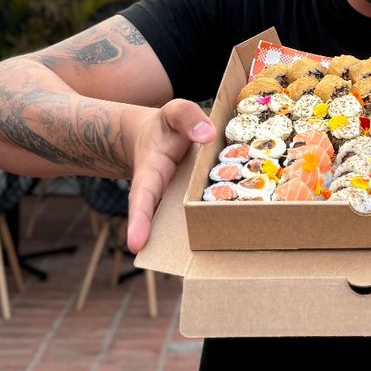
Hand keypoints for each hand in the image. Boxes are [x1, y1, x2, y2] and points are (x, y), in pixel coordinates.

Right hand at [126, 100, 214, 253]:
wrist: (158, 137)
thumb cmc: (166, 127)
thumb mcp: (173, 112)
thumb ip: (186, 117)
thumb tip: (208, 135)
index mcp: (150, 174)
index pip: (142, 198)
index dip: (139, 220)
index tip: (134, 244)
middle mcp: (160, 195)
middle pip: (156, 219)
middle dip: (154, 238)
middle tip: (153, 258)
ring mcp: (174, 204)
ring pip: (180, 223)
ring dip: (191, 238)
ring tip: (205, 254)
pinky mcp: (191, 205)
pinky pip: (201, 215)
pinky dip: (213, 224)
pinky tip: (235, 236)